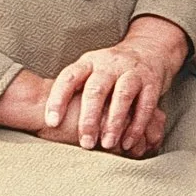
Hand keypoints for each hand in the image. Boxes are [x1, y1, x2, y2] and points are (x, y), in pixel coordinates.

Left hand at [41, 15, 188, 154]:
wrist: (149, 50)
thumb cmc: (109, 71)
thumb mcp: (88, 72)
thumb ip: (72, 91)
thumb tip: (43, 122)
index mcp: (88, 62)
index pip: (69, 77)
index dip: (58, 99)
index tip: (51, 123)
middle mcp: (109, 65)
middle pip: (96, 89)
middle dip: (89, 118)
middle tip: (85, 143)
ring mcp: (132, 72)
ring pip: (122, 96)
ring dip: (114, 122)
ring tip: (107, 145)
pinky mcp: (152, 82)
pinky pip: (145, 105)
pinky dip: (137, 125)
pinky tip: (128, 143)